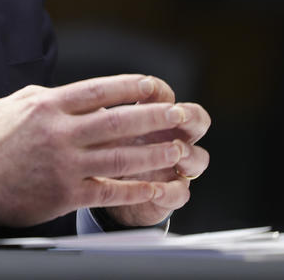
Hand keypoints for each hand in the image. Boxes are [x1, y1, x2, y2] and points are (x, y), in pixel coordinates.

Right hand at [0, 74, 207, 227]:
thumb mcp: (11, 104)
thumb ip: (44, 96)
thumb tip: (72, 93)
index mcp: (47, 105)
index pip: (100, 90)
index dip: (133, 86)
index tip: (156, 85)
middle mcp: (58, 132)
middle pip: (119, 121)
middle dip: (156, 116)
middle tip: (183, 114)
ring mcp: (63, 164)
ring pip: (121, 156)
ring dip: (156, 152)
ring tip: (179, 149)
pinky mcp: (64, 194)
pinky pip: (110, 191)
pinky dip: (138, 189)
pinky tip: (158, 186)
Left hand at [99, 79, 210, 226]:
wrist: (101, 188)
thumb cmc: (99, 148)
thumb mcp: (95, 129)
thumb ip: (95, 116)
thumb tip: (85, 102)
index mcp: (151, 116)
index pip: (165, 96)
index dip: (160, 90)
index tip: (146, 88)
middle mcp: (170, 137)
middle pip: (196, 121)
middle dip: (190, 116)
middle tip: (177, 115)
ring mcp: (174, 166)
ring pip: (198, 158)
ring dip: (188, 154)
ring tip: (174, 152)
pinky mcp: (169, 194)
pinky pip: (180, 194)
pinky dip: (170, 192)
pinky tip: (155, 191)